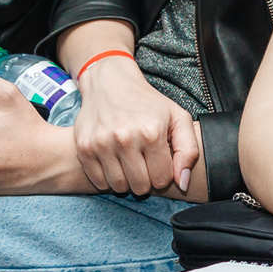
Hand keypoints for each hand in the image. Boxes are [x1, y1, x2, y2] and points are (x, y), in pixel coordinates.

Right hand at [73, 53, 197, 196]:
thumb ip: (188, 151)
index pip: (162, 180)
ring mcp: (102, 144)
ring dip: (126, 181)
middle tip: (144, 164)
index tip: (159, 162)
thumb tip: (182, 184)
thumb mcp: (178, 118)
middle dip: (146, 180)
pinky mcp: (84, 148)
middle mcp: (125, 139)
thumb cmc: (148, 104)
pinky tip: (114, 163)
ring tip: (129, 164)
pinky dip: (107, 179)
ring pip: (119, 187)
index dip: (163, 175)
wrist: (110, 83)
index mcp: (152, 132)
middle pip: (140, 187)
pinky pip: (99, 182)